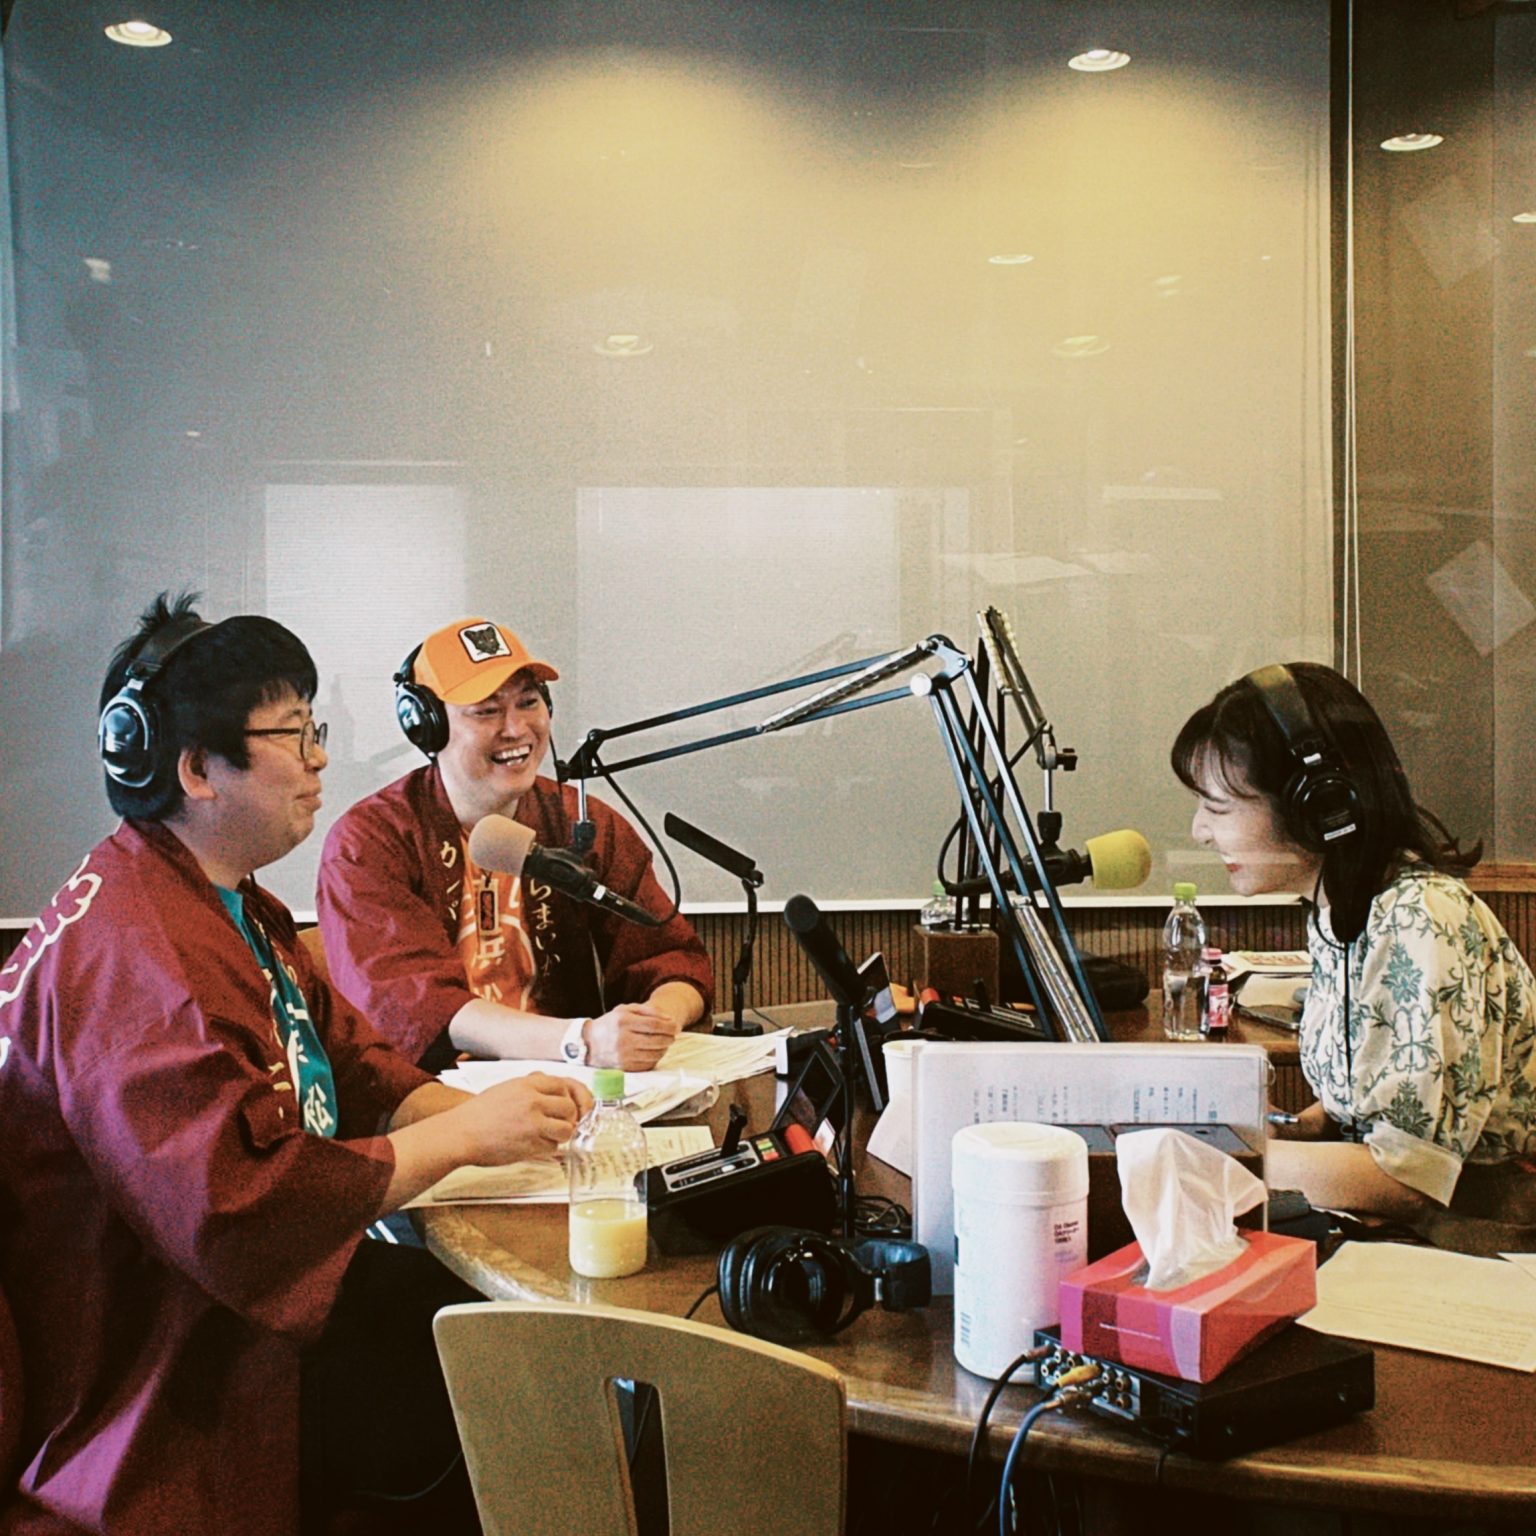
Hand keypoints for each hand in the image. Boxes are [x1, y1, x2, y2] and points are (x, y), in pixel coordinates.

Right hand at [458, 1072, 592, 1164]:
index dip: (568, 1097)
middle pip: (569, 1107)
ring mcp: (533, 1123)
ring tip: (547, 1136)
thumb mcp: (506, 1089)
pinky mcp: (531, 1144)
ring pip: (566, 1129)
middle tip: (559, 1124)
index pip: (563, 1085)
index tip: (566, 1106)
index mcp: (526, 1084)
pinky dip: (548, 1148)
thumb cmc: (478, 1114)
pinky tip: (534, 1146)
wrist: (460, 1134)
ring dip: (560, 1135)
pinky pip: (553, 1147)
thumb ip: (529, 1087)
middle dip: (568, 1118)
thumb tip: (549, 1083)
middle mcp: (533, 1101)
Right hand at [584, 1002, 681, 1071]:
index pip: (654, 1025)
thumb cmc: (610, 1024)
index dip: (669, 1026)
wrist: (588, 1043)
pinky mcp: (624, 1068)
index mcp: (623, 1021)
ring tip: (663, 1042)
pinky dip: (655, 1058)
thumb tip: (670, 1020)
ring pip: (655, 1054)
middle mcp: (623, 1039)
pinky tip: (654, 1051)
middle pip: (657, 1040)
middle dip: (670, 1037)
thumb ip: (648, 1011)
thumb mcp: (625, 1010)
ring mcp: (623, 1056)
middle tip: (673, 1035)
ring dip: (664, 1048)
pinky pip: (648, 1064)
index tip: (676, 1026)